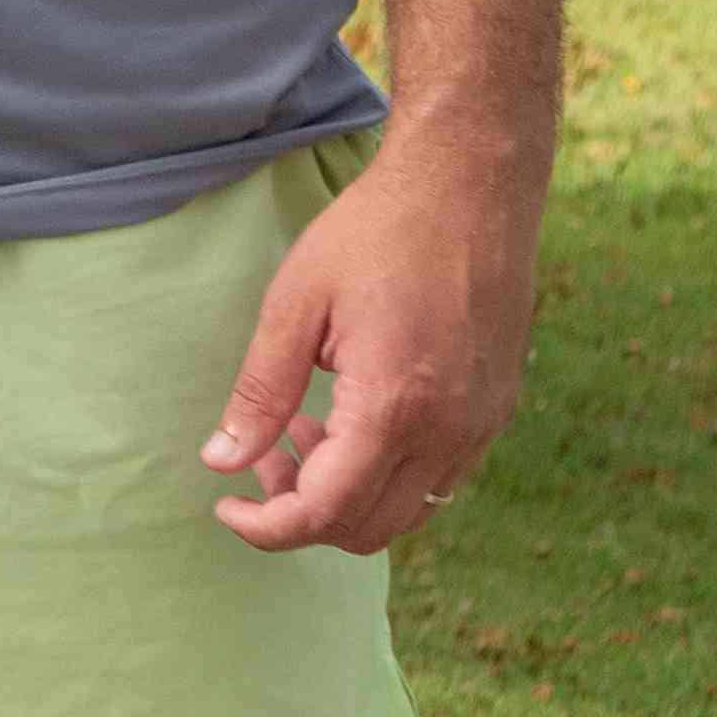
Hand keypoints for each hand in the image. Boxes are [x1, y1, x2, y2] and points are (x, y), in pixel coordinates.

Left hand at [198, 124, 544, 553]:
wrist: (470, 187)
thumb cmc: (376, 233)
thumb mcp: (294, 303)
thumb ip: (259, 391)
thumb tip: (220, 462)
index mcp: (394, 406)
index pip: (326, 512)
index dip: (268, 527)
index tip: (225, 506)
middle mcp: (450, 432)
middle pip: (369, 529)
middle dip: (302, 512)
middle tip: (261, 457)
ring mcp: (481, 426)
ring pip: (408, 513)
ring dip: (345, 495)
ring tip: (300, 428)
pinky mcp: (496, 412)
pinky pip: (438, 480)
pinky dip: (386, 475)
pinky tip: (349, 417)